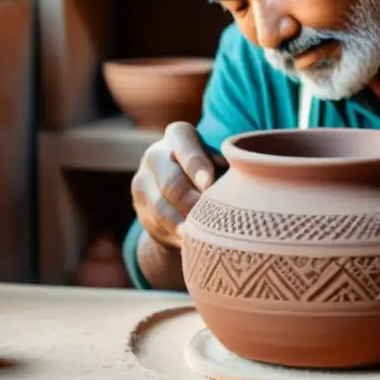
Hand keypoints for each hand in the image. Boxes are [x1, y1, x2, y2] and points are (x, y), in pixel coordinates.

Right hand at [130, 122, 225, 249]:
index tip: (209, 184)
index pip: (185, 146)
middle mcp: (155, 155)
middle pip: (171, 183)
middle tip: (213, 219)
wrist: (178, 192)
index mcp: (178, 136)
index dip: (196, 165)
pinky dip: (177, 235)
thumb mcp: (218, 161)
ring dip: (184, 224)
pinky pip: (157, 225)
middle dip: (193, 203)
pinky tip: (192, 243)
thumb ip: (225, 165)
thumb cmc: (211, 170)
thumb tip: (240, 177)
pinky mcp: (140, 207)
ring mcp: (142, 181)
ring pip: (161, 209)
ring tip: (203, 237)